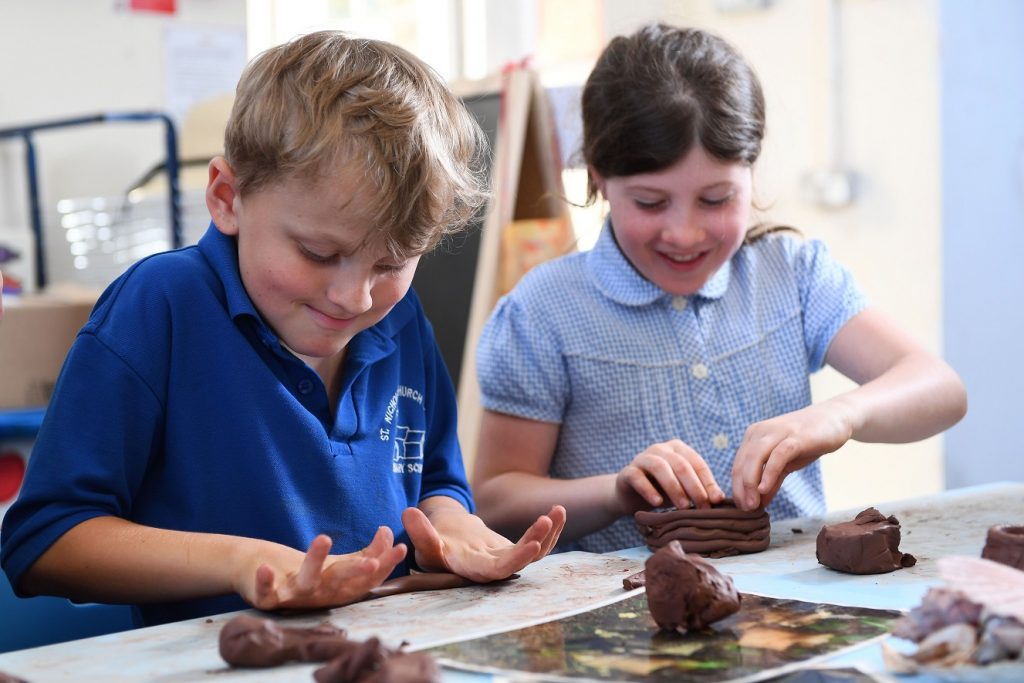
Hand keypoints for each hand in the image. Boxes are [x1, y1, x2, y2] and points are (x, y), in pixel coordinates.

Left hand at [238, 527, 406, 610]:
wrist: (257, 572)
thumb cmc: (304, 569)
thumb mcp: (339, 562)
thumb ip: (368, 552)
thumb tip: (389, 532)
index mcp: (339, 589)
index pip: (367, 580)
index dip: (384, 565)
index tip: (402, 547)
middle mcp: (320, 595)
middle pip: (342, 583)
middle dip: (358, 573)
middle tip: (372, 562)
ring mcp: (294, 597)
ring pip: (306, 583)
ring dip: (314, 563)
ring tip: (324, 538)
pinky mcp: (267, 597)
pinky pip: (266, 594)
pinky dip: (265, 583)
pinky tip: (266, 567)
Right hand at [402, 501, 564, 582]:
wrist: (445, 545)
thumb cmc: (433, 546)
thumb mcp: (424, 541)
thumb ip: (420, 531)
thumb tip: (408, 512)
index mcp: (472, 569)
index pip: (497, 570)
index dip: (516, 560)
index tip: (532, 545)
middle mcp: (493, 568)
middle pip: (519, 561)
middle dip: (536, 542)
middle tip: (545, 520)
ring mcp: (506, 559)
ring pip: (533, 553)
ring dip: (548, 534)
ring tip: (557, 511)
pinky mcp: (514, 550)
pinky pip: (537, 544)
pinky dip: (549, 529)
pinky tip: (557, 512)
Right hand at [614, 439, 724, 513]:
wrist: (630, 495)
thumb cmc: (662, 490)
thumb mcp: (683, 490)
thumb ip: (699, 490)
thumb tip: (719, 499)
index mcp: (678, 449)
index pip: (697, 463)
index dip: (708, 482)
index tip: (716, 501)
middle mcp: (661, 449)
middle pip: (681, 465)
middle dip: (694, 487)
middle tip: (702, 507)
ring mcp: (642, 458)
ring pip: (660, 467)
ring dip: (674, 487)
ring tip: (683, 507)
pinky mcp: (628, 471)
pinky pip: (638, 477)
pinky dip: (648, 490)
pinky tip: (657, 503)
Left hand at [731, 403, 853, 509]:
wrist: (835, 419)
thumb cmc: (807, 442)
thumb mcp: (787, 463)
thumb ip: (773, 481)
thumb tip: (760, 503)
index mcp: (754, 436)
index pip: (738, 465)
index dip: (737, 488)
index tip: (741, 508)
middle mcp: (761, 432)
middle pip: (742, 463)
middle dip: (741, 489)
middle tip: (745, 510)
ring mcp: (777, 432)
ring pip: (755, 458)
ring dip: (750, 484)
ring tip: (752, 505)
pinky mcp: (795, 437)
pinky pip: (777, 456)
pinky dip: (768, 473)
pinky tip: (764, 490)